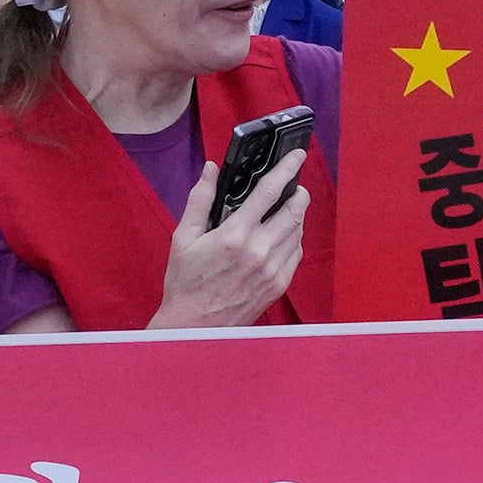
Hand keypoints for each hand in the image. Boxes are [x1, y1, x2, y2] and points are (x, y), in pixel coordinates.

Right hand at [149, 147, 308, 329]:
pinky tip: (280, 236)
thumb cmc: (185, 283)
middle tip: (294, 184)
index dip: (286, 169)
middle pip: (294, 210)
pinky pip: (295, 253)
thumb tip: (211, 170)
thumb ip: (200, 200)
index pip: (269, 192)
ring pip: (297, 231)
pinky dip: (292, 238)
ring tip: (284, 209)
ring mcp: (272, 270)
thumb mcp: (184, 238)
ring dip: (295, 215)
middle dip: (298, 192)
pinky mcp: (279, 285)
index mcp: (234, 236)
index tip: (296, 155)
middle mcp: (259, 251)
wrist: (194, 326)